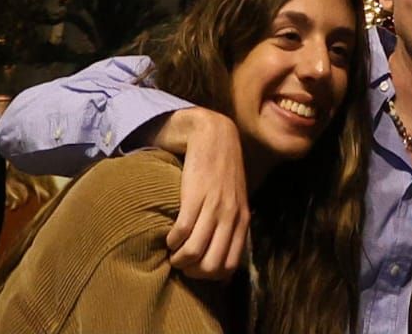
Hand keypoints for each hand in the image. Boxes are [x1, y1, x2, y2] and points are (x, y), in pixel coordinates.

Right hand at [149, 106, 250, 278]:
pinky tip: (169, 234)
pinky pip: (182, 232)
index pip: (229, 267)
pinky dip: (172, 241)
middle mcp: (231, 216)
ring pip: (194, 254)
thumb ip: (232, 224)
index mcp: (242, 220)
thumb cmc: (222, 170)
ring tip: (172, 250)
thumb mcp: (235, 198)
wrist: (214, 135)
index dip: (209, 276)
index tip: (196, 268)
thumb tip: (219, 256)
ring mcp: (215, 206)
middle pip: (211, 267)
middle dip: (192, 272)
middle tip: (181, 261)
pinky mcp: (196, 196)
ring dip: (178, 259)